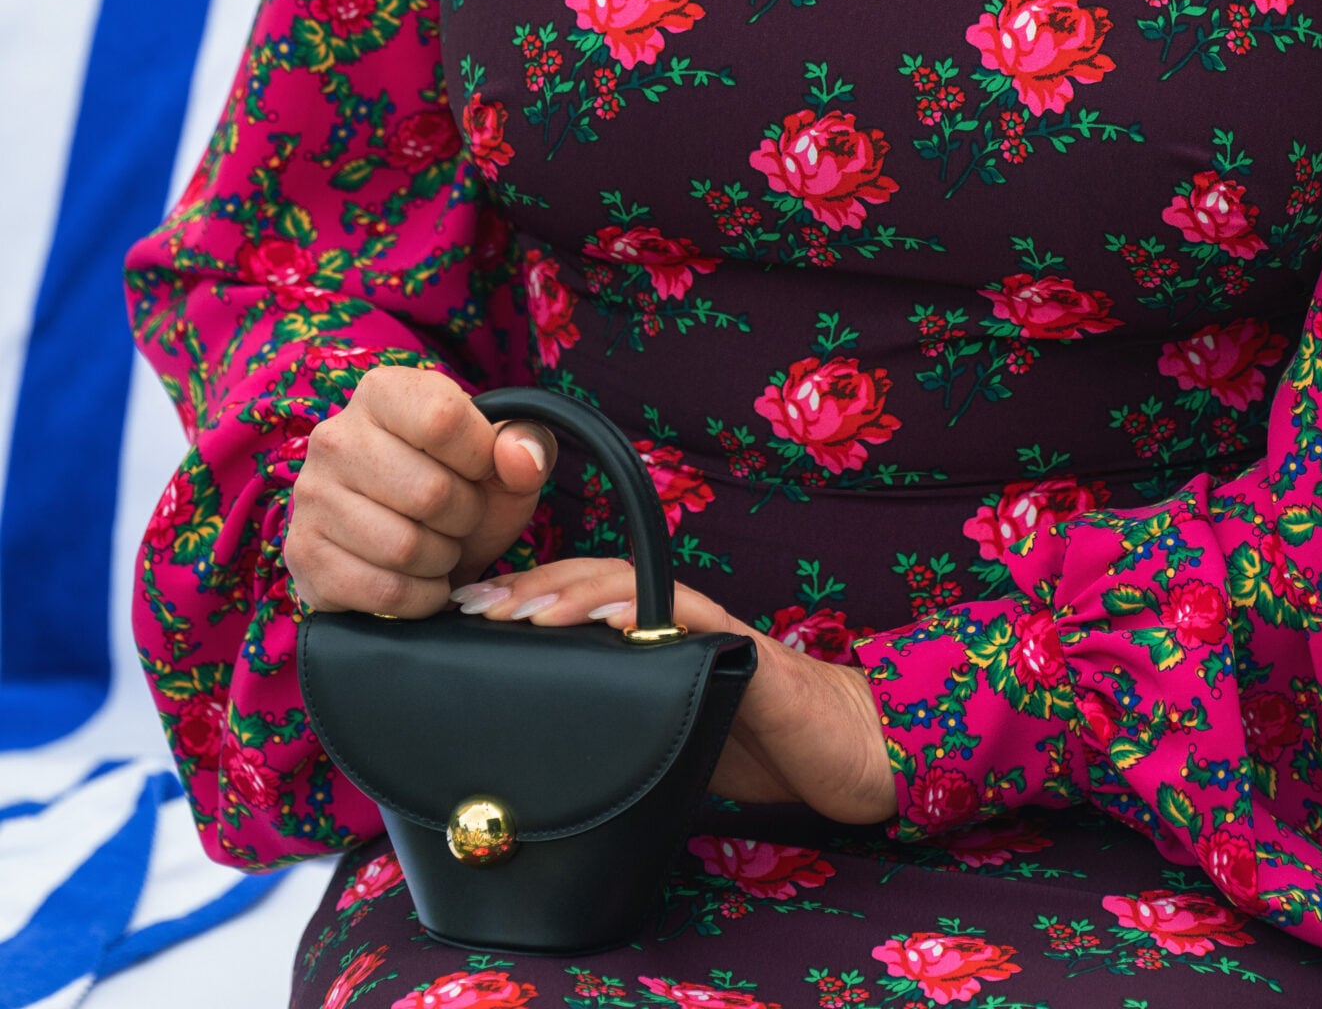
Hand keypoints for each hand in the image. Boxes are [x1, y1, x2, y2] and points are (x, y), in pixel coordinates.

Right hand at [284, 366, 557, 617]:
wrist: (413, 544)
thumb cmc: (462, 487)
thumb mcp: (505, 460)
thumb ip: (528, 446)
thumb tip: (518, 458)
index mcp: (383, 391)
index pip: (442, 419)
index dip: (479, 457)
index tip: (479, 470)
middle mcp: (334, 436)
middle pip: (429, 492)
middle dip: (464, 517)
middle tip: (459, 518)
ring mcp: (310, 497)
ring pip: (405, 547)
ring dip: (442, 559)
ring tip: (439, 545)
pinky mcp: (303, 554)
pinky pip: (381, 590)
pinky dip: (418, 596)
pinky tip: (420, 579)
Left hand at [454, 559, 896, 824]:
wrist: (843, 752)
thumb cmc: (752, 751)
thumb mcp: (660, 741)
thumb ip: (610, 730)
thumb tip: (526, 757)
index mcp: (648, 638)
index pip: (572, 601)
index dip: (516, 598)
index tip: (457, 613)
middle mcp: (671, 620)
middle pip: (588, 583)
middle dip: (526, 589)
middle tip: (469, 607)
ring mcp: (705, 628)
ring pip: (628, 589)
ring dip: (571, 594)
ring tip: (521, 612)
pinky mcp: (738, 650)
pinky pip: (688, 619)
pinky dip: (645, 613)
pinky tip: (608, 619)